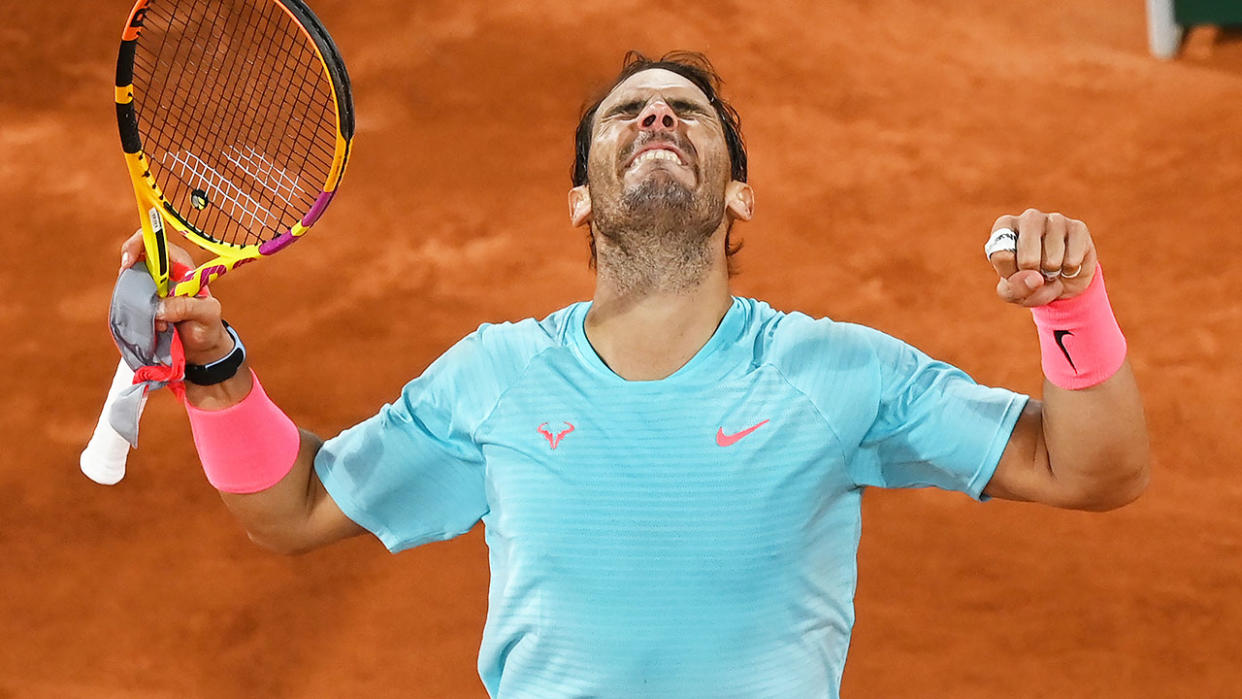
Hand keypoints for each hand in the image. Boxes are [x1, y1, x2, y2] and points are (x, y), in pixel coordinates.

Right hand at [118, 230, 232, 364]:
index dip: (139, 245)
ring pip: (130, 280)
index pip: (158, 243)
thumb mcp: (206, 315)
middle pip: (136, 255)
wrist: (201, 348)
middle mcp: (165, 273)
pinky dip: (132, 310)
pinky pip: (128, 299)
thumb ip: (186, 307)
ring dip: (133, 298)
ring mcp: (152, 288)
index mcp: (183, 267)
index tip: (128, 263)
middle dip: (129, 271)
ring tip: (155, 319)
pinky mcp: (144, 303)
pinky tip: (151, 325)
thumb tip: (159, 307)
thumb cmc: (208, 326)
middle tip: (131, 290)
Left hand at [986, 208, 1097, 307]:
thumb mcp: (1013, 292)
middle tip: (1035, 270)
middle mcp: (1029, 217)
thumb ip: (1015, 288)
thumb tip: (1035, 278)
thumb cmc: (1028, 281)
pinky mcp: (1078, 227)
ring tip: (1050, 266)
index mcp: (1005, 225)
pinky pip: (1072, 260)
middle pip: (1027, 259)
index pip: (1001, 255)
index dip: (1010, 273)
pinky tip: (1066, 263)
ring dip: (1052, 273)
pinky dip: (1070, 271)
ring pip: (1052, 261)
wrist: (1062, 282)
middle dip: (1033, 275)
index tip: (1014, 270)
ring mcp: (1055, 219)